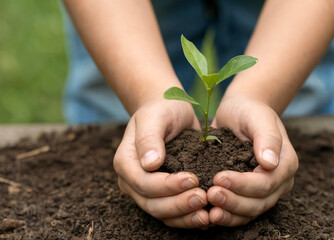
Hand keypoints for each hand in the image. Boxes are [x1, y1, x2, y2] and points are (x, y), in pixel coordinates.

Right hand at [113, 99, 208, 227]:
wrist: (170, 110)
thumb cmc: (162, 109)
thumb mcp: (156, 116)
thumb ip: (149, 138)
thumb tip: (150, 164)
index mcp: (126, 162)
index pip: (143, 183)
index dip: (167, 185)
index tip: (192, 178)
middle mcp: (132, 181)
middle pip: (152, 204)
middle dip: (178, 204)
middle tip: (203, 197)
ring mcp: (146, 191)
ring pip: (162, 213)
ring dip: (184, 216)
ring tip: (207, 214)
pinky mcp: (162, 195)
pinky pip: (172, 214)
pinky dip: (188, 218)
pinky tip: (206, 216)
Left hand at [208, 96, 297, 225]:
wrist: (240, 112)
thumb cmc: (249, 111)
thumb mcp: (258, 117)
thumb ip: (267, 137)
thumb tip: (270, 163)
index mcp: (285, 163)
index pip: (266, 183)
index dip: (243, 184)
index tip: (218, 178)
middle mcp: (279, 181)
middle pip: (259, 203)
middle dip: (234, 202)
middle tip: (210, 194)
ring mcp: (266, 191)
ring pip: (250, 212)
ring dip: (229, 214)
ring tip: (209, 211)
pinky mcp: (249, 195)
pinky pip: (241, 213)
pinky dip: (227, 216)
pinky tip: (209, 215)